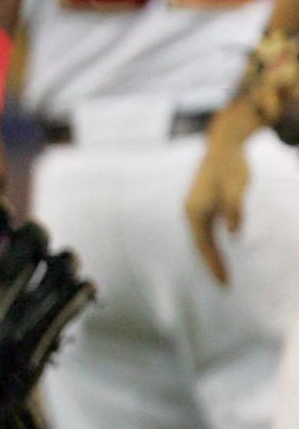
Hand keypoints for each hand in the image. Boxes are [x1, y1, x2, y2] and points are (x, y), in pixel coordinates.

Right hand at [187, 112, 255, 284]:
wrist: (224, 146)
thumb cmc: (232, 167)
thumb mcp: (237, 187)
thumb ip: (235, 210)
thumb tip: (234, 233)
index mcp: (196, 211)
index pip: (204, 246)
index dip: (215, 265)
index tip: (225, 283)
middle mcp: (190, 211)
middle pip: (200, 245)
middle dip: (211, 264)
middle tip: (224, 283)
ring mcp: (194, 208)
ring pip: (201, 238)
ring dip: (210, 254)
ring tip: (221, 270)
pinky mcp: (200, 204)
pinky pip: (204, 230)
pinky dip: (210, 243)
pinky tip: (218, 248)